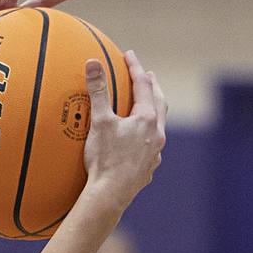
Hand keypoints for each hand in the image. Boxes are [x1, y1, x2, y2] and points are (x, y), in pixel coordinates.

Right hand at [81, 48, 165, 213]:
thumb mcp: (100, 122)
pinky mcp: (148, 170)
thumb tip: (93, 63)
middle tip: (148, 76)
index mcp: (146, 119)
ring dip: (153, 113)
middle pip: (159, 104)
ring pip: (158, 127)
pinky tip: (141, 143)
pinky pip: (152, 148)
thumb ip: (98, 91)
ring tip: (147, 109)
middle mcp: (156, 135)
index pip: (143, 85)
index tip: (129, 56)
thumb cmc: (105, 159)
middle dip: (153, 88)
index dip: (135, 68)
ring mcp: (155, 154)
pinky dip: (148, 138)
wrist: (109, 196)